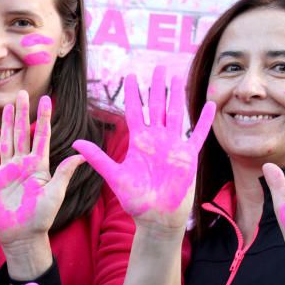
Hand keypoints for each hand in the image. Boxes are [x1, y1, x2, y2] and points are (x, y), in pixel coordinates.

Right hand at [0, 91, 83, 245]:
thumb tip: (82, 154)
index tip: (46, 100)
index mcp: (38, 166)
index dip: (42, 118)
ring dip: (6, 124)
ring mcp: (6, 172)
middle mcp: (22, 165)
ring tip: (7, 106)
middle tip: (22, 93)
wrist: (22, 236)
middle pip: (21, 133)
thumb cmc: (42, 218)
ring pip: (5, 141)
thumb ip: (65, 172)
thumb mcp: (55, 193)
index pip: (40, 136)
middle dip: (22, 113)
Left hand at [73, 67, 215, 229]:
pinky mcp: (188, 157)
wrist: (156, 218)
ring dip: (177, 96)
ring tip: (179, 76)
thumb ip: (98, 158)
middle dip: (158, 87)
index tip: (131, 75)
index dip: (134, 94)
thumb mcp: (114, 177)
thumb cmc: (136, 201)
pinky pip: (197, 135)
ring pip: (176, 114)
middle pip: (158, 106)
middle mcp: (156, 140)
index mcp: (139, 142)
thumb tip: (75, 144)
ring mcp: (173, 146)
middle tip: (159, 66)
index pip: (136, 111)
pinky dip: (203, 121)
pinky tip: (209, 105)